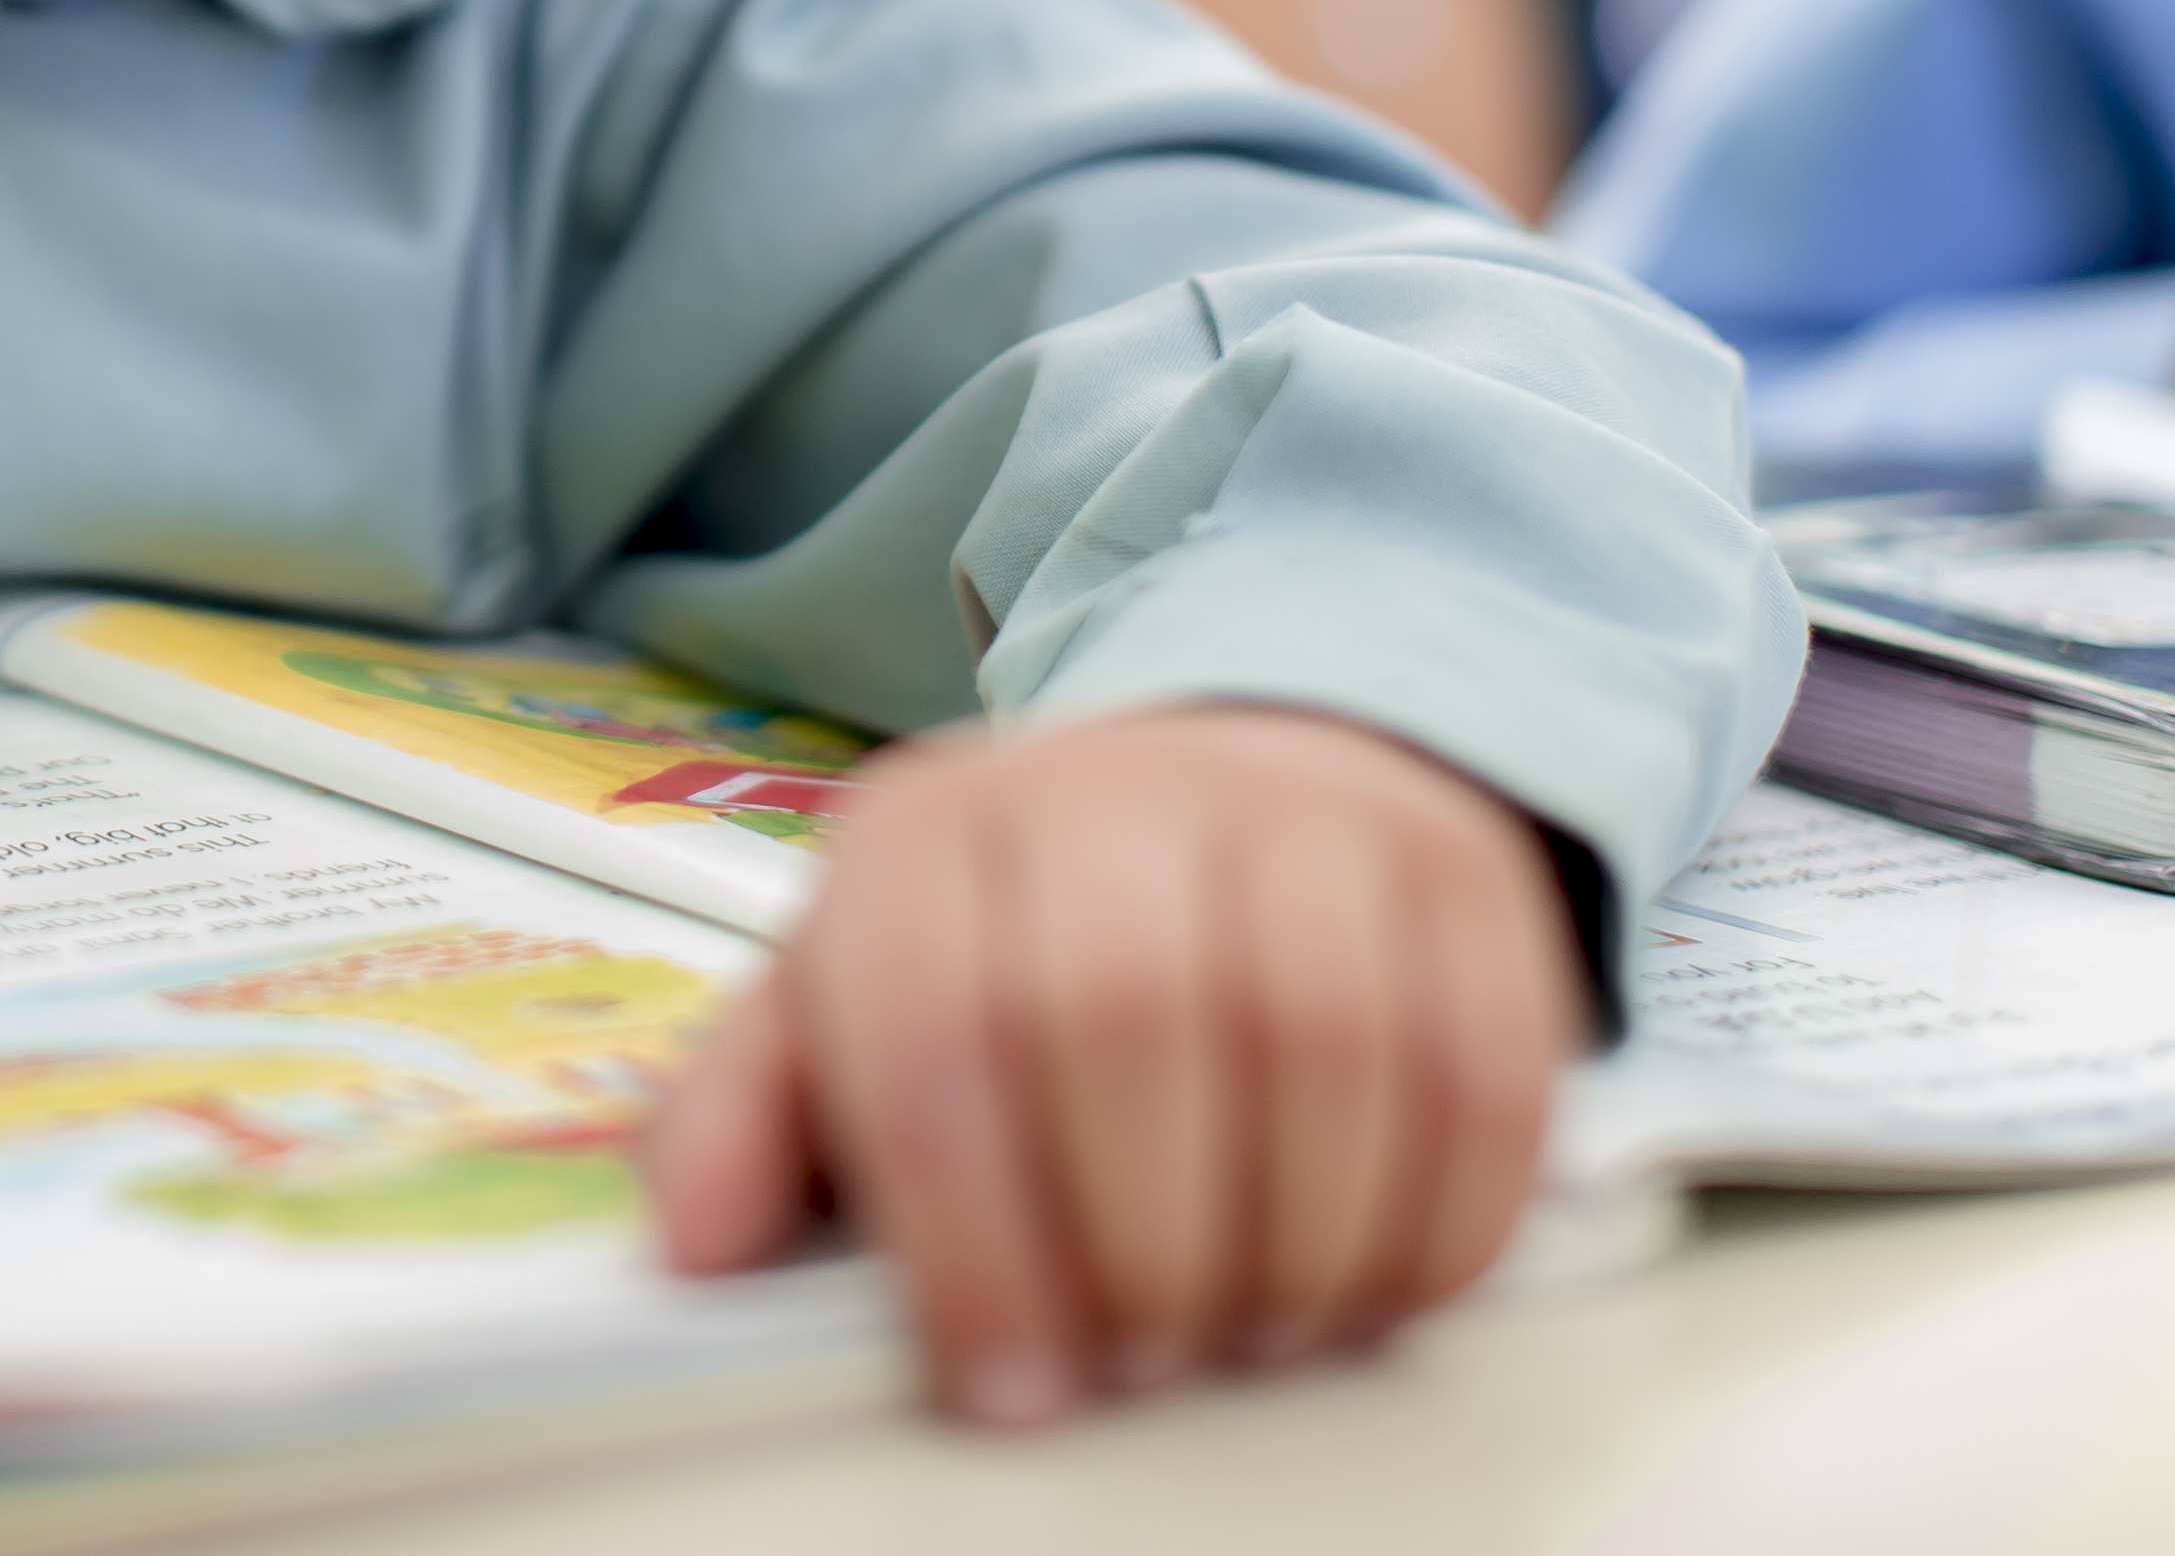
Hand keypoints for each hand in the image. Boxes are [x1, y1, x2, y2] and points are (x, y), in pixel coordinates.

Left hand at [645, 703, 1579, 1427]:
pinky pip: (1482, 1063)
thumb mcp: (854, 999)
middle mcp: (1112, 789)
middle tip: (1137, 1368)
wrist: (1233, 790)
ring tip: (1251, 1341)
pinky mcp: (1460, 876)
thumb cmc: (1021, 940)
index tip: (1007, 1384)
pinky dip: (1439, 1217)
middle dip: (1136, 1246)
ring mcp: (1302, 815)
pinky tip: (1377, 1288)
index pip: (930, 1022)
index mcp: (928, 832)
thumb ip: (754, 1118)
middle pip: (1123, 1019)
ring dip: (1293, 1247)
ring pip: (1319, 1039)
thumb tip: (692, 1246)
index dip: (969, 1233)